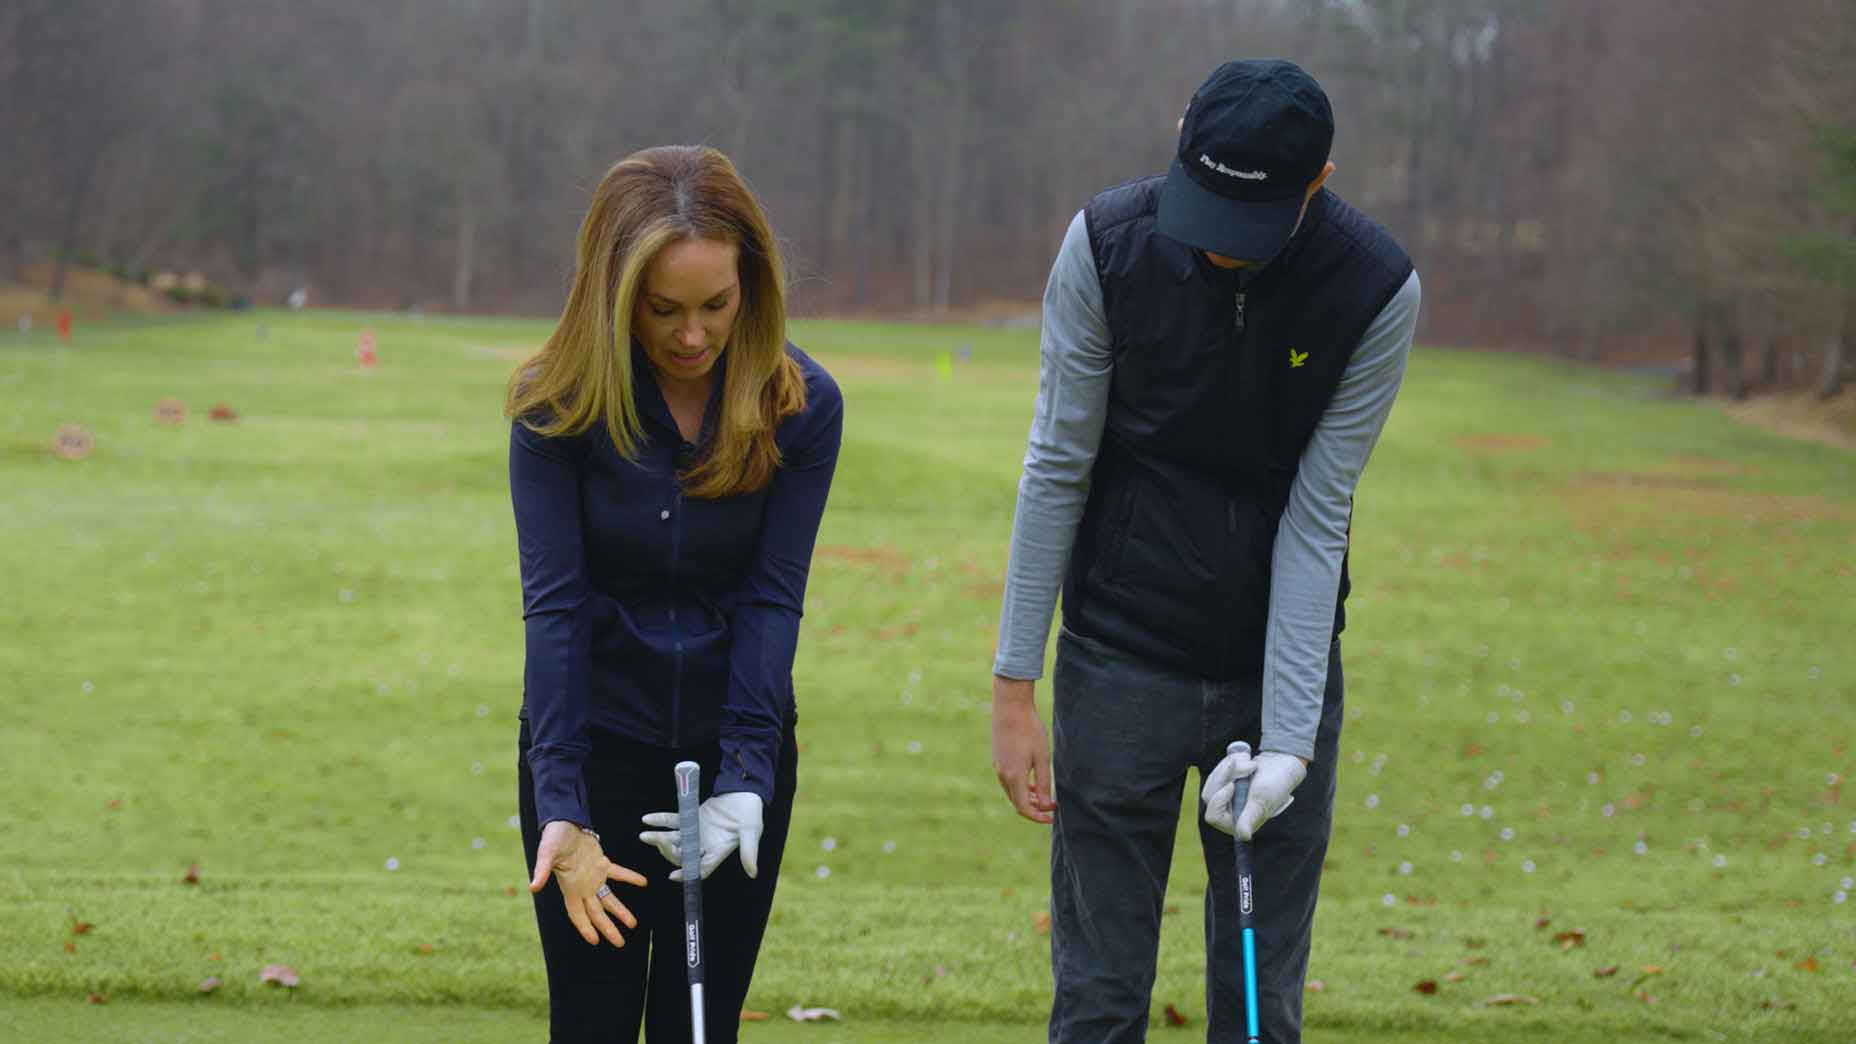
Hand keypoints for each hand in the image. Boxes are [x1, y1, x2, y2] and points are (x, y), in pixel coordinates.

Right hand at [529, 820, 647, 946]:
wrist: (564, 821)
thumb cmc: (553, 838)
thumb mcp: (546, 854)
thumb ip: (542, 871)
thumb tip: (533, 887)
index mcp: (570, 887)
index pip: (577, 914)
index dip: (585, 927)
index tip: (595, 941)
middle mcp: (583, 886)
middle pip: (596, 913)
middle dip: (607, 928)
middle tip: (620, 942)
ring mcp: (593, 876)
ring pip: (608, 898)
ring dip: (620, 910)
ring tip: (632, 923)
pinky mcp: (601, 862)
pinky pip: (618, 873)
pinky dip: (630, 877)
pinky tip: (643, 883)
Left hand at [639, 791, 764, 879]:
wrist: (745, 790)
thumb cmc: (751, 812)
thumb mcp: (751, 831)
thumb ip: (749, 852)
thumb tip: (753, 873)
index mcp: (718, 851)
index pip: (700, 869)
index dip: (687, 873)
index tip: (673, 875)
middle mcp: (704, 845)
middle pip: (681, 855)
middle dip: (667, 851)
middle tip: (657, 841)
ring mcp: (696, 832)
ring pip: (674, 839)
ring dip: (658, 838)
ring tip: (644, 835)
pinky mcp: (691, 817)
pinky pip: (672, 821)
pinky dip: (660, 820)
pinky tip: (647, 819)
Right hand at [992, 675, 1055, 823]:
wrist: (1010, 708)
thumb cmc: (1029, 730)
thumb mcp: (1042, 757)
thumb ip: (1043, 784)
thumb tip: (1046, 806)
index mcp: (1014, 776)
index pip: (1024, 808)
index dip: (1038, 817)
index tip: (1052, 816)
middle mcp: (1003, 775)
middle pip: (1017, 803)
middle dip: (1035, 809)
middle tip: (1053, 807)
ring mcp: (998, 768)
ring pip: (1012, 793)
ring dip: (1028, 799)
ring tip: (1045, 797)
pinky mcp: (998, 761)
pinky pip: (1008, 783)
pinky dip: (1021, 788)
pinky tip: (1033, 784)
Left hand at [1202, 742, 1306, 840]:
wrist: (1281, 764)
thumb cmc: (1276, 784)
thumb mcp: (1262, 800)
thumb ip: (1250, 817)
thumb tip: (1243, 835)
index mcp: (1238, 824)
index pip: (1213, 816)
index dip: (1219, 799)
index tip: (1232, 784)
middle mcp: (1230, 813)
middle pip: (1209, 796)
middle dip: (1226, 776)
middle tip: (1248, 767)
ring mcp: (1226, 798)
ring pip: (1212, 781)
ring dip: (1230, 767)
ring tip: (1251, 765)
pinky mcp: (1225, 783)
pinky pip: (1217, 771)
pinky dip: (1230, 763)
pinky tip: (1247, 761)